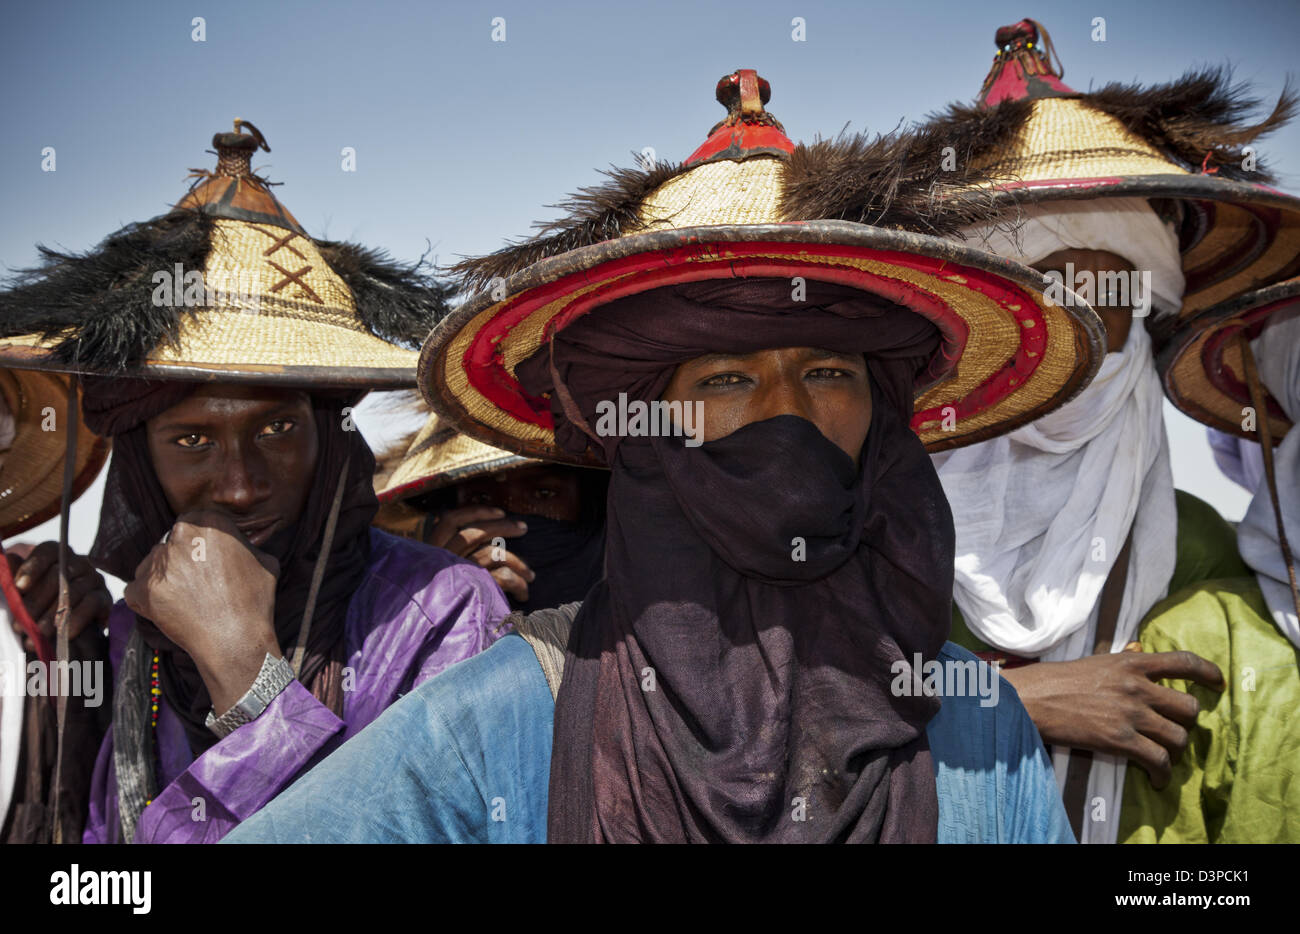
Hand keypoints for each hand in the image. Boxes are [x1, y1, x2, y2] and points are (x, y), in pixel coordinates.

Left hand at [7, 541, 111, 656]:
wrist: (66, 628)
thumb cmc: (40, 605)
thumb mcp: (25, 591)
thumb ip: (15, 578)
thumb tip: (8, 559)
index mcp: (58, 556)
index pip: (48, 551)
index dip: (33, 567)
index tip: (19, 588)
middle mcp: (79, 563)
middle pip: (58, 574)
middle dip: (36, 601)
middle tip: (20, 622)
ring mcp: (94, 579)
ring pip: (74, 591)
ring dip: (53, 616)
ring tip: (37, 634)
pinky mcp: (105, 597)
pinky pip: (92, 604)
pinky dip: (76, 620)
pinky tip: (63, 634)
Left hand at [123, 510, 280, 714]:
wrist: (236, 640)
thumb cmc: (253, 601)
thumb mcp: (266, 561)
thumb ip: (246, 545)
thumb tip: (242, 545)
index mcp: (210, 522)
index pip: (196, 521)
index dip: (201, 542)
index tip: (207, 558)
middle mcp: (180, 535)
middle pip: (172, 540)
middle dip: (181, 557)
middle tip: (197, 581)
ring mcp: (157, 562)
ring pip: (154, 563)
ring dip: (165, 576)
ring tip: (186, 599)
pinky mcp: (141, 588)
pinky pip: (137, 589)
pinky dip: (149, 599)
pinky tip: (171, 610)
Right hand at [426, 506, 534, 602]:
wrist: (427, 636)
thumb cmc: (437, 607)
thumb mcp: (439, 579)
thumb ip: (454, 560)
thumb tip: (488, 543)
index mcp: (431, 552)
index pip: (450, 520)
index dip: (475, 512)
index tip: (499, 511)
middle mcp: (442, 559)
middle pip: (476, 532)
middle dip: (504, 527)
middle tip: (524, 528)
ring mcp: (457, 573)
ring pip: (494, 554)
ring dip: (518, 563)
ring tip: (531, 576)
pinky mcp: (472, 589)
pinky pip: (501, 577)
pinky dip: (517, 582)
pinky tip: (523, 592)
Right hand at [1002, 650, 1223, 788]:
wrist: (1030, 698)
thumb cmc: (1055, 681)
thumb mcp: (1095, 663)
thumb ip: (1123, 666)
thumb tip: (1140, 664)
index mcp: (1130, 662)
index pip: (1183, 661)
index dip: (1207, 672)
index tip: (1218, 683)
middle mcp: (1137, 686)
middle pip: (1188, 707)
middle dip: (1185, 723)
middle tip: (1173, 731)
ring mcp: (1130, 713)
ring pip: (1179, 737)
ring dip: (1175, 751)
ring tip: (1163, 758)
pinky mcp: (1120, 739)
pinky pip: (1159, 760)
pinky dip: (1162, 774)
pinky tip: (1155, 779)